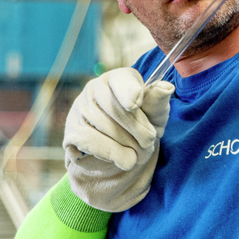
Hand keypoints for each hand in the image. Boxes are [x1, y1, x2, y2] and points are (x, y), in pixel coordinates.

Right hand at [63, 67, 172, 212]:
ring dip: (125, 143)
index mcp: (118, 79)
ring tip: (139, 155)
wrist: (123, 157)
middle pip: (113, 106)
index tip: (135, 105)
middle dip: (136, 128)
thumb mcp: (155, 116)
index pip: (121, 80)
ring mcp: (80, 110)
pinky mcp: (72, 132)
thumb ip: (158, 103)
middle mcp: (94, 89)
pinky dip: (109, 151)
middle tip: (149, 142)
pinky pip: (88, 140)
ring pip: (101, 124)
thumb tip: (166, 88)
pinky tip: (123, 159)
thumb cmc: (141, 129)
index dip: (129, 91)